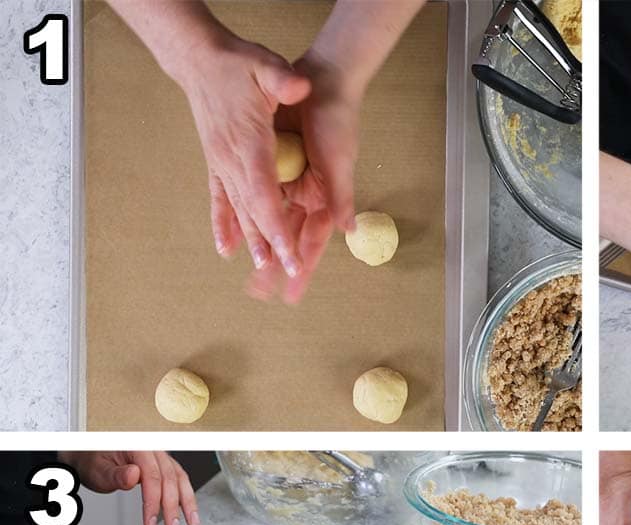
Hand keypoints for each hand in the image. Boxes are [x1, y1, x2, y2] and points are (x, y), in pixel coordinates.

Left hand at [61, 451, 197, 524]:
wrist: (89, 455)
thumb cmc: (92, 462)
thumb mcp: (97, 470)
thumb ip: (115, 474)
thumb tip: (134, 475)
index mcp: (137, 447)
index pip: (152, 477)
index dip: (154, 502)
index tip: (151, 522)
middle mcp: (153, 450)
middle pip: (170, 479)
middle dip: (174, 508)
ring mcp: (160, 457)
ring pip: (180, 479)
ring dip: (188, 502)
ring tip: (192, 522)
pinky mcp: (163, 465)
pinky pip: (179, 479)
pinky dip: (185, 495)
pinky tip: (188, 510)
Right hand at [176, 27, 311, 277]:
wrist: (198, 58)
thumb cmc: (236, 63)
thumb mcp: (264, 64)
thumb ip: (282, 79)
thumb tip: (300, 88)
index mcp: (247, 140)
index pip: (262, 189)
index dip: (275, 222)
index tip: (288, 250)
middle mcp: (230, 157)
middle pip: (252, 208)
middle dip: (271, 242)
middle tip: (288, 273)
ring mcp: (221, 162)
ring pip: (238, 209)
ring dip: (251, 240)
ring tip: (263, 271)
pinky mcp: (216, 162)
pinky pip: (219, 199)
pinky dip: (223, 224)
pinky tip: (225, 248)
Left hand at [247, 52, 361, 303]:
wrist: (321, 81)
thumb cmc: (336, 121)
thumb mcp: (339, 160)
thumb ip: (341, 197)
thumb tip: (349, 232)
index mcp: (326, 199)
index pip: (311, 241)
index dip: (301, 267)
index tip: (292, 294)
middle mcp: (309, 196)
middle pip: (290, 239)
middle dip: (279, 267)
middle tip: (264, 294)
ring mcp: (291, 182)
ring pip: (274, 223)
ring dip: (264, 248)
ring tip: (252, 275)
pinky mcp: (275, 166)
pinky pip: (259, 198)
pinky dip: (248, 216)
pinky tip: (238, 233)